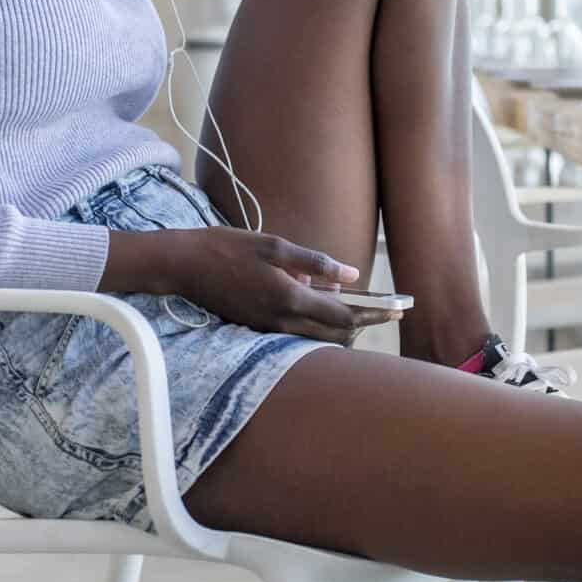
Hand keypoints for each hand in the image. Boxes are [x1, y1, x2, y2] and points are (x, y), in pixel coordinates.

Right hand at [105, 226, 396, 344]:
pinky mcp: (257, 327)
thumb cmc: (227, 248)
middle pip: (335, 333)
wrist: (183, 266)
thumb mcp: (274, 246)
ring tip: (364, 310)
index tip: (398, 309)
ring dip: (342, 327)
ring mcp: (267, 328)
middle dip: (366, 323)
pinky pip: (297, 332)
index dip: (375, 313)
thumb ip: (314, 262)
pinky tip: (325, 306)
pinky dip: (318, 325)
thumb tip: (350, 274)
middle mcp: (281, 321)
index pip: (344, 316)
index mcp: (289, 298)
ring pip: (317, 336)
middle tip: (389, 311)